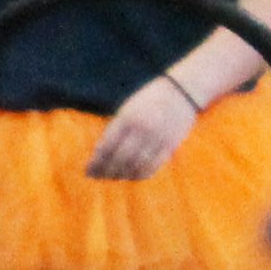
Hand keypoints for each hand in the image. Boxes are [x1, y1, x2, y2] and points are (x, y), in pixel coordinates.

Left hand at [85, 73, 200, 181]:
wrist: (182, 91)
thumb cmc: (149, 99)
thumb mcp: (128, 109)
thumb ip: (118, 128)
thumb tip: (102, 151)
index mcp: (127, 118)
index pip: (107, 146)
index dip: (96, 161)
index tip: (88, 170)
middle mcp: (141, 130)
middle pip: (120, 158)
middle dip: (106, 170)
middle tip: (97, 176)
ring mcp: (157, 139)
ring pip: (136, 166)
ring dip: (122, 175)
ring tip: (112, 177)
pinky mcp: (170, 146)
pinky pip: (153, 166)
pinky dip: (141, 175)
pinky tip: (132, 176)